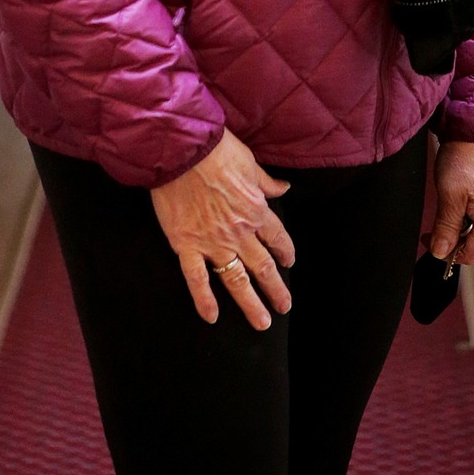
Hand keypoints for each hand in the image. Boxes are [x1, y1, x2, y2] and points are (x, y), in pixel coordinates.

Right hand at [151, 128, 295, 329]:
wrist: (183, 152)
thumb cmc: (217, 151)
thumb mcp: (250, 162)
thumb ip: (267, 182)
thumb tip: (284, 189)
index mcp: (256, 211)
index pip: (277, 238)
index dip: (285, 251)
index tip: (290, 262)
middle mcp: (239, 233)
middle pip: (263, 267)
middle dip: (276, 289)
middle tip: (284, 307)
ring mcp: (214, 243)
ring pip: (237, 280)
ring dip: (251, 303)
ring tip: (262, 323)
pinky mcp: (187, 246)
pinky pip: (197, 279)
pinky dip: (204, 300)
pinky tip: (211, 318)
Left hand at [426, 139, 473, 265]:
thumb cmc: (464, 158)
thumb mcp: (449, 196)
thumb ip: (445, 228)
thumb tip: (440, 253)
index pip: (471, 254)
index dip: (448, 252)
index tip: (430, 241)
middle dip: (453, 234)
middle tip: (436, 216)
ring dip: (459, 220)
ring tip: (449, 198)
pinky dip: (466, 210)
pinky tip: (459, 193)